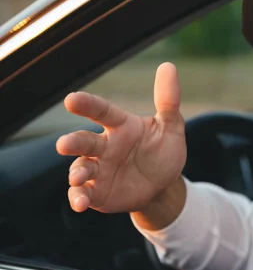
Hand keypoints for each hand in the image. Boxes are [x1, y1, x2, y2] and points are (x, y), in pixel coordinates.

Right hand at [56, 62, 186, 213]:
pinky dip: (79, 198)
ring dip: (76, 172)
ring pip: (80, 168)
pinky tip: (81, 203)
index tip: (71, 99)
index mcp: (121, 126)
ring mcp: (99, 169)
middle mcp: (104, 146)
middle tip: (63, 145)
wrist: (164, 186)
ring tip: (78, 178)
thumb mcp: (171, 128)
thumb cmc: (163, 151)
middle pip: (84, 141)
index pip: (101, 112)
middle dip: (73, 143)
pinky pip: (84, 193)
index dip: (87, 105)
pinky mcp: (98, 191)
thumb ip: (168, 101)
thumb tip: (169, 66)